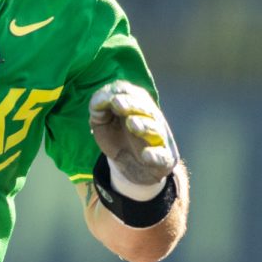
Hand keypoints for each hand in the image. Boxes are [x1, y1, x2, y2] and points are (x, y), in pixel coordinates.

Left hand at [89, 81, 179, 196]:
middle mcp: (152, 120)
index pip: (133, 94)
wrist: (133, 168)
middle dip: (131, 104)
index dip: (119, 94)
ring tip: (131, 123)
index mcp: (138, 107)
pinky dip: (155, 156)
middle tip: (117, 103)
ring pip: (155, 129)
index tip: (106, 99)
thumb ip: (98, 111)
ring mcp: (159, 140)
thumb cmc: (118, 140)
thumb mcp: (102, 124)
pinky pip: (162, 157)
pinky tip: (146, 155)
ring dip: (144, 125)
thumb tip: (98, 102)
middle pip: (145, 109)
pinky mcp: (163, 160)